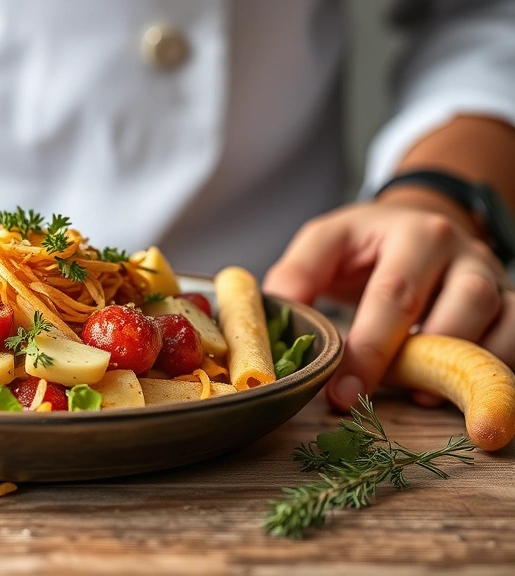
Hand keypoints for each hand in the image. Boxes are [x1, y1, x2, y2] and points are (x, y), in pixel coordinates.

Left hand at [263, 199, 513, 411]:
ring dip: (460, 368)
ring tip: (416, 395)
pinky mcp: (508, 302)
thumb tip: (275, 313)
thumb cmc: (365, 242)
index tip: (343, 393)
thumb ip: (296, 275)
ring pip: (498, 320)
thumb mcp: (324, 243)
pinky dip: (496, 366)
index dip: (369, 350)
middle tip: (371, 401)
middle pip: (457, 307)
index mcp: (411, 234)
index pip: (393, 296)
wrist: (417, 222)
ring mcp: (490, 277)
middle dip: (414, 363)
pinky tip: (454, 390)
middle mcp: (461, 252)